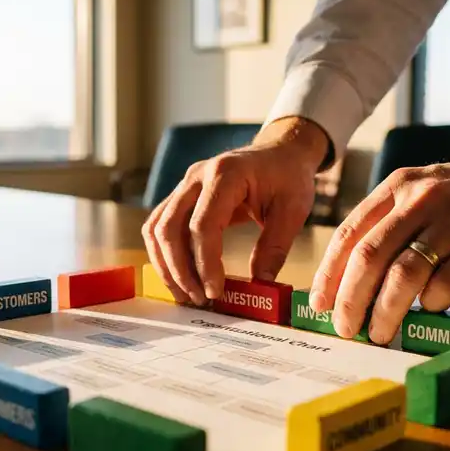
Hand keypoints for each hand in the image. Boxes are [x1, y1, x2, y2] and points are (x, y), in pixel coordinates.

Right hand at [142, 118, 328, 304]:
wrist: (280, 151)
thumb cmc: (288, 177)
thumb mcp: (293, 210)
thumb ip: (275, 246)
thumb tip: (260, 284)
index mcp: (226, 174)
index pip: (202, 225)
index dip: (205, 263)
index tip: (216, 291)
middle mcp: (196, 177)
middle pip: (169, 228)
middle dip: (179, 270)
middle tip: (199, 299)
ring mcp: (184, 185)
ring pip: (156, 229)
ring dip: (166, 265)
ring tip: (186, 294)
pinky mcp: (181, 196)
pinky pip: (160, 226)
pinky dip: (164, 254)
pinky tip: (180, 276)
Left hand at [310, 121, 449, 343]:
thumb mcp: (423, 192)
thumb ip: (392, 227)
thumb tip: (354, 284)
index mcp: (398, 187)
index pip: (350, 234)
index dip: (329, 274)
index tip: (319, 305)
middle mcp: (422, 199)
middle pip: (371, 256)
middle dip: (351, 300)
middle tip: (346, 329)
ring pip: (406, 273)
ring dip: (387, 311)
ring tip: (381, 333)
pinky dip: (433, 303)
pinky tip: (431, 309)